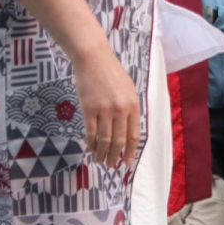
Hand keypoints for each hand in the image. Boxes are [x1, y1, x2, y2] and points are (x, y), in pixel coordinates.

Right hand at [73, 45, 140, 168]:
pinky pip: (91, 132)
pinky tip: (91, 149)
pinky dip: (91, 143)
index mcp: (133, 104)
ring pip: (105, 139)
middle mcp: (120, 109)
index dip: (130, 150)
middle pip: (119, 140)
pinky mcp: (89, 109)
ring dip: (103, 153)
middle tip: (112, 165)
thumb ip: (129, 108)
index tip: (127, 162)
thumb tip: (128, 130)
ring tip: (100, 161)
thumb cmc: (111, 72)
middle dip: (116, 156)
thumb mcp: (128, 89)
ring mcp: (104, 110)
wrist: (93, 59)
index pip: (134, 134)